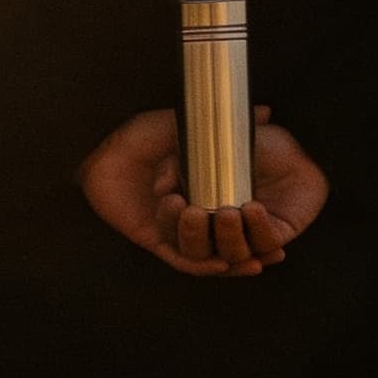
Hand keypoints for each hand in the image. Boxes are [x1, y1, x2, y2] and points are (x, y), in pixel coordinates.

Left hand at [77, 106, 328, 276]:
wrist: (95, 146)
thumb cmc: (138, 135)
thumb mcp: (187, 126)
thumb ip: (225, 124)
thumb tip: (267, 113)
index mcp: (201, 189)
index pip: (237, 217)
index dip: (261, 227)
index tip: (283, 233)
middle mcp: (189, 214)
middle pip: (226, 243)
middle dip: (251, 248)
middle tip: (273, 251)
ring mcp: (171, 230)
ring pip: (207, 254)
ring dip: (227, 252)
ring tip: (246, 250)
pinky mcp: (153, 241)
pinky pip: (183, 261)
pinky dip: (204, 264)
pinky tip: (222, 262)